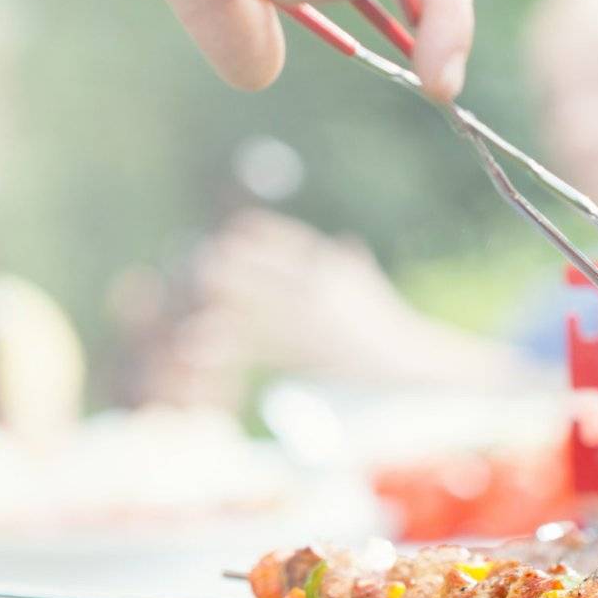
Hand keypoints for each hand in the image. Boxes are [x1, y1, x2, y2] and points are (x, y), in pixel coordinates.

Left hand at [190, 208, 412, 374]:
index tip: (231, 233)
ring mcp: (308, 322)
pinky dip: (225, 348)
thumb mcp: (369, 285)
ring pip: (248, 309)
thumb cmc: (388, 323)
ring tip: (189, 305)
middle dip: (222, 266)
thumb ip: (352, 261)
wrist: (407, 364)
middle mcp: (315, 289)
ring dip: (215, 307)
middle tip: (196, 266)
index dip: (250, 234)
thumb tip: (345, 243)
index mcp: (327, 266)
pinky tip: (200, 349)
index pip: (279, 238)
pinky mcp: (302, 354)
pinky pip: (254, 349)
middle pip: (254, 268)